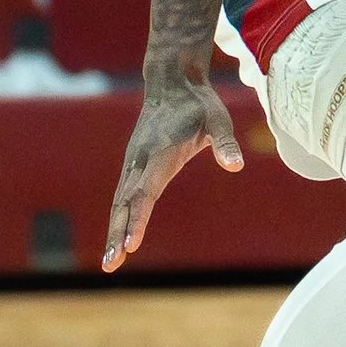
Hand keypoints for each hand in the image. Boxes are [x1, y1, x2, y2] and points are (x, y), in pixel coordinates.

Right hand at [105, 65, 243, 269]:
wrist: (172, 82)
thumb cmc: (199, 104)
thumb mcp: (218, 120)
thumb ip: (224, 143)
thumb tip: (236, 166)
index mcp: (159, 153)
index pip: (145, 192)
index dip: (138, 219)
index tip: (131, 244)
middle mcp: (140, 161)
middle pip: (125, 203)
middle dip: (117, 234)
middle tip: (111, 264)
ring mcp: (133, 163)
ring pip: (119, 202)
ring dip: (113, 231)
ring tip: (109, 263)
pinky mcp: (133, 165)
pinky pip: (122, 196)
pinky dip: (117, 218)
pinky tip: (117, 240)